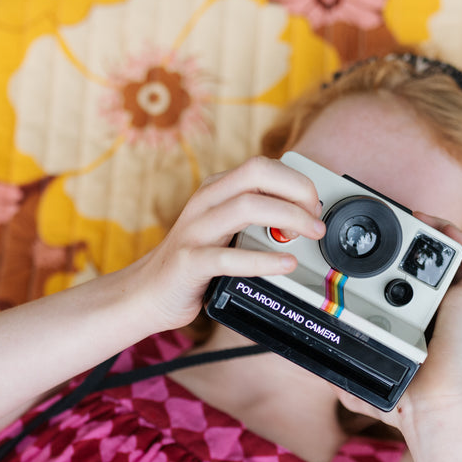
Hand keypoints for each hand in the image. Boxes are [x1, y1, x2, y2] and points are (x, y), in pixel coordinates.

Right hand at [129, 157, 325, 331]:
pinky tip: (287, 264)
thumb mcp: (224, 230)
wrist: (145, 294)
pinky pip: (229, 257)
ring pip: (246, 207)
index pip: (262, 166)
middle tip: (316, 218)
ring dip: (288, 218)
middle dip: (296, 190)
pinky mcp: (189, 263)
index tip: (314, 206)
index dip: (296, 181)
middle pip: (257, 174)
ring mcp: (195, 231)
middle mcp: (205, 203)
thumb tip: (305, 220)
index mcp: (215, 190)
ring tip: (311, 236)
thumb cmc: (193, 264)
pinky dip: (264, 260)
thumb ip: (255, 219)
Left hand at [335, 216, 461, 432]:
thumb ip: (343, 378)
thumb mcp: (361, 386)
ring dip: (438, 232)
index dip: (397, 259)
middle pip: (429, 263)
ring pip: (454, 258)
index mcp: (414, 322)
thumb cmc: (402, 403)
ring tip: (416, 217)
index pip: (408, 282)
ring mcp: (454, 305)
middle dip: (414, 237)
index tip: (374, 245)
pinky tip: (445, 231)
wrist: (427, 407)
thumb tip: (322, 374)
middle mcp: (436, 310)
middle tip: (393, 222)